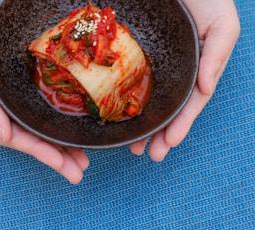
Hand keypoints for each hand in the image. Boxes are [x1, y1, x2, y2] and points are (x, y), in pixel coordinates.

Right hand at [0, 1, 88, 183]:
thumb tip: (6, 136)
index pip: (20, 141)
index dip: (41, 152)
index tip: (62, 163)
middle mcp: (5, 117)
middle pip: (35, 141)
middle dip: (58, 157)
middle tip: (80, 170)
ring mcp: (16, 106)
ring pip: (43, 130)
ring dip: (63, 145)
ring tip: (83, 159)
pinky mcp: (24, 93)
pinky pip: (43, 112)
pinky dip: (57, 123)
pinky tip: (71, 132)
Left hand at [129, 0, 239, 160]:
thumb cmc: (207, 0)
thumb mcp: (222, 26)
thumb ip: (217, 57)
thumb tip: (206, 89)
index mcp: (197, 70)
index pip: (188, 104)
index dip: (179, 126)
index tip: (168, 145)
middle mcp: (176, 72)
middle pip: (167, 109)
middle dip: (158, 134)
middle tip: (145, 155)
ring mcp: (157, 66)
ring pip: (149, 100)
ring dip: (142, 125)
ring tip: (133, 146)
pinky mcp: (138, 55)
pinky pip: (131, 80)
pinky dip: (127, 100)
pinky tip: (121, 116)